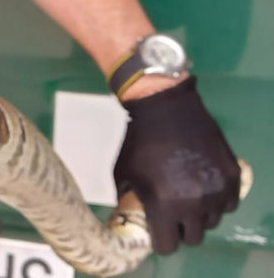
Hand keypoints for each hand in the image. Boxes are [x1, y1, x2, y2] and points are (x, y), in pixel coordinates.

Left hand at [113, 76, 240, 253]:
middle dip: (181, 229)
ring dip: (200, 214)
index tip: (158, 229)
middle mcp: (195, 203)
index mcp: (164, 205)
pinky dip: (217, 200)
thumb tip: (128, 215)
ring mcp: (216, 190)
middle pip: (193, 237)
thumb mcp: (122, 173)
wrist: (164, 107)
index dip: (161, 240)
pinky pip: (229, 203)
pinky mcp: (231, 176)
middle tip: (173, 213)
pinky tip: (203, 186)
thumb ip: (128, 200)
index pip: (168, 246)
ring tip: (187, 196)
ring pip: (212, 221)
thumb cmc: (137, 140)